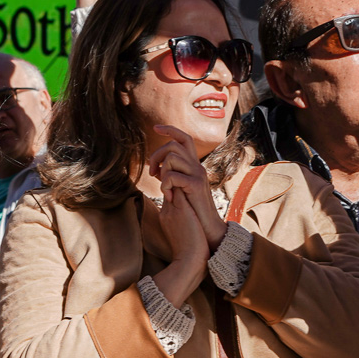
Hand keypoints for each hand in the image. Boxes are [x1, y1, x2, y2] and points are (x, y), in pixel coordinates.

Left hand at [149, 126, 225, 248]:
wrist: (206, 229)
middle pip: (174, 145)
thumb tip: (156, 168)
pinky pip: (173, 175)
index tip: (155, 128)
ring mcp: (198, 175)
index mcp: (193, 165)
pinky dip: (165, 184)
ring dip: (161, 171)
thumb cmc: (191, 211)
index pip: (184, 138)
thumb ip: (170, 176)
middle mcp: (197, 166)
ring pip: (172, 157)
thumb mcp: (179, 189)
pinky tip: (167, 195)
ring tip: (162, 187)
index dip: (170, 129)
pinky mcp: (196, 185)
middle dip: (156, 155)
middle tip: (151, 172)